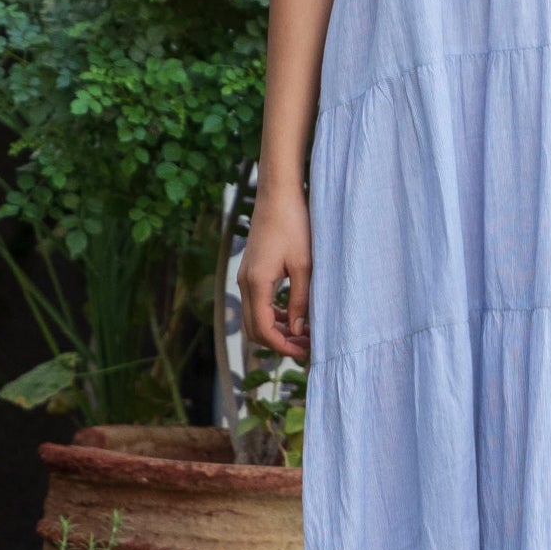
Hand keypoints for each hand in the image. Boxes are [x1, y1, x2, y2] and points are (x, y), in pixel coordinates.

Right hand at [238, 189, 311, 360]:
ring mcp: (245, 277)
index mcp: (256, 283)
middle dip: (279, 343)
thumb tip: (299, 332)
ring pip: (255, 318)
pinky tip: (293, 315)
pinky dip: (272, 315)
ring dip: (276, 330)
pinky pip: (257, 303)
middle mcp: (245, 283)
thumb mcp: (304, 266)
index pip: (264, 330)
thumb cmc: (294, 225)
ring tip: (303, 335)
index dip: (283, 347)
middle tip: (306, 348)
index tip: (304, 353)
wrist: (277, 196)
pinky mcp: (250, 271)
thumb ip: (301, 301)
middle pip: (255, 329)